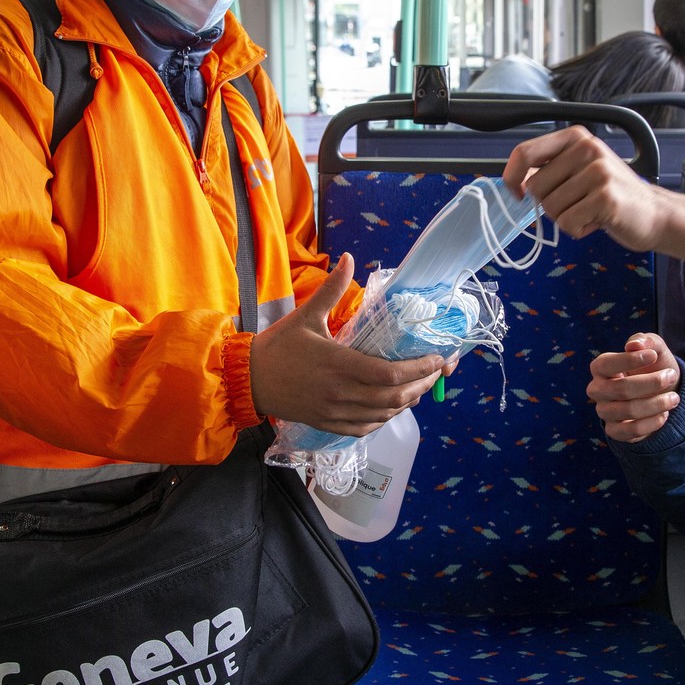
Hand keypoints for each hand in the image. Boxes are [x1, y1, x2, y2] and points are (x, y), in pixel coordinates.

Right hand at [250, 253, 445, 435]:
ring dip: (407, 402)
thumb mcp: (305, 314)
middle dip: (422, 384)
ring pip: (383, 414)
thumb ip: (332, 289)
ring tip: (421, 385)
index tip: (438, 357)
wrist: (246, 381)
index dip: (419, 368)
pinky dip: (385, 418)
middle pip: (394, 397)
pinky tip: (392, 405)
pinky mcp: (328, 424)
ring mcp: (334, 412)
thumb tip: (348, 257)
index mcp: (338, 364)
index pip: (389, 373)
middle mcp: (340, 393)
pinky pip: (365, 428)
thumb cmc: (277, 347)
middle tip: (437, 370)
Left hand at [502, 126, 684, 260]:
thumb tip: (515, 179)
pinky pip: (567, 223)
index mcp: (576, 137)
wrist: (654, 213)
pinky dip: (578, 230)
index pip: (525, 152)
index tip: (517, 193)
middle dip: (550, 204)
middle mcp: (587, 148)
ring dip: (566, 218)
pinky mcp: (605, 197)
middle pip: (535, 186)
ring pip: (550, 208)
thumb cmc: (611, 194)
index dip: (511, 177)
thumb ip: (550, 168)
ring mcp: (598, 172)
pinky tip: (597, 221)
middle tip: (577, 203)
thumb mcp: (580, 169)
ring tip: (590, 211)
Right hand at [587, 333, 680, 443]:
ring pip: (628, 411)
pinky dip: (652, 423)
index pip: (606, 364)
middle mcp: (597, 390)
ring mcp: (604, 411)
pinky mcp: (614, 430)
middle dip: (651, 383)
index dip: (629, 360)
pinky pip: (631, 431)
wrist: (663, 392)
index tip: (653, 355)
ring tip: (674, 398)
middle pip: (620, 389)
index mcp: (600, 368)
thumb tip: (634, 345)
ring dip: (657, 404)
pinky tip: (665, 414)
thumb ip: (645, 340)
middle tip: (671, 376)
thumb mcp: (653, 348)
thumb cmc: (653, 366)